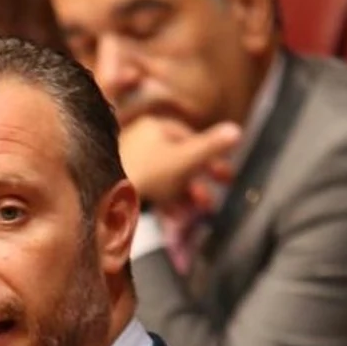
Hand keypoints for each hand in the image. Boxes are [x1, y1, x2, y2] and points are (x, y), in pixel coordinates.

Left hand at [118, 117, 239, 212]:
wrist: (109, 201)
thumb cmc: (149, 175)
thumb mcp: (186, 159)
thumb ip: (212, 147)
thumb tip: (237, 131)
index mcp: (154, 127)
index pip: (189, 137)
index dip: (211, 157)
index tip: (227, 176)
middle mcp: (140, 140)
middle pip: (178, 159)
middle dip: (200, 180)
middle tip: (216, 197)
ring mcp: (129, 163)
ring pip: (166, 177)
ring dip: (186, 195)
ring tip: (201, 210)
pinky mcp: (122, 185)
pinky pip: (150, 190)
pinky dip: (166, 202)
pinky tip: (176, 218)